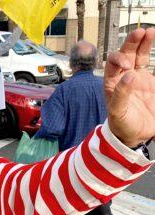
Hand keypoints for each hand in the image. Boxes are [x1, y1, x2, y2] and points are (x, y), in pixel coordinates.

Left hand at [104, 28, 154, 147]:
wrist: (136, 134)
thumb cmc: (122, 124)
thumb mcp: (118, 112)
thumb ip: (121, 94)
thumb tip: (129, 76)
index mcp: (112, 83)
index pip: (112, 64)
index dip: (118, 60)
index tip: (128, 64)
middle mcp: (124, 77)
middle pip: (126, 54)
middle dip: (131, 42)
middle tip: (139, 32)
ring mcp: (138, 77)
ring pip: (140, 55)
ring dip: (143, 43)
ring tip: (150, 31)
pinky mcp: (151, 81)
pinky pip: (153, 65)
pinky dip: (154, 54)